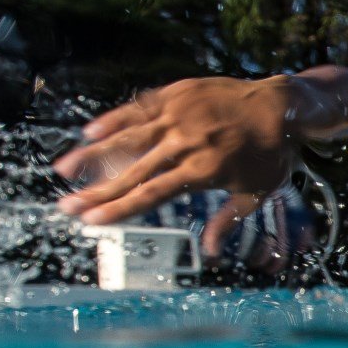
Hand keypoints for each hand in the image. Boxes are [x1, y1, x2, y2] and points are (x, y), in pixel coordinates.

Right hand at [54, 70, 347, 231]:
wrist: (283, 105)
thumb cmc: (271, 155)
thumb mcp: (254, 194)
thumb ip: (226, 222)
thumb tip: (207, 254)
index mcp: (203, 170)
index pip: (151, 194)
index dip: (118, 209)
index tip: (91, 220)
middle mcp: (187, 142)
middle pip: (132, 170)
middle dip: (96, 191)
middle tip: (65, 206)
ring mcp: (180, 114)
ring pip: (127, 136)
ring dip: (93, 154)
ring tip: (64, 170)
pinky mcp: (177, 93)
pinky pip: (140, 108)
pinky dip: (115, 120)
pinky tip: (89, 132)